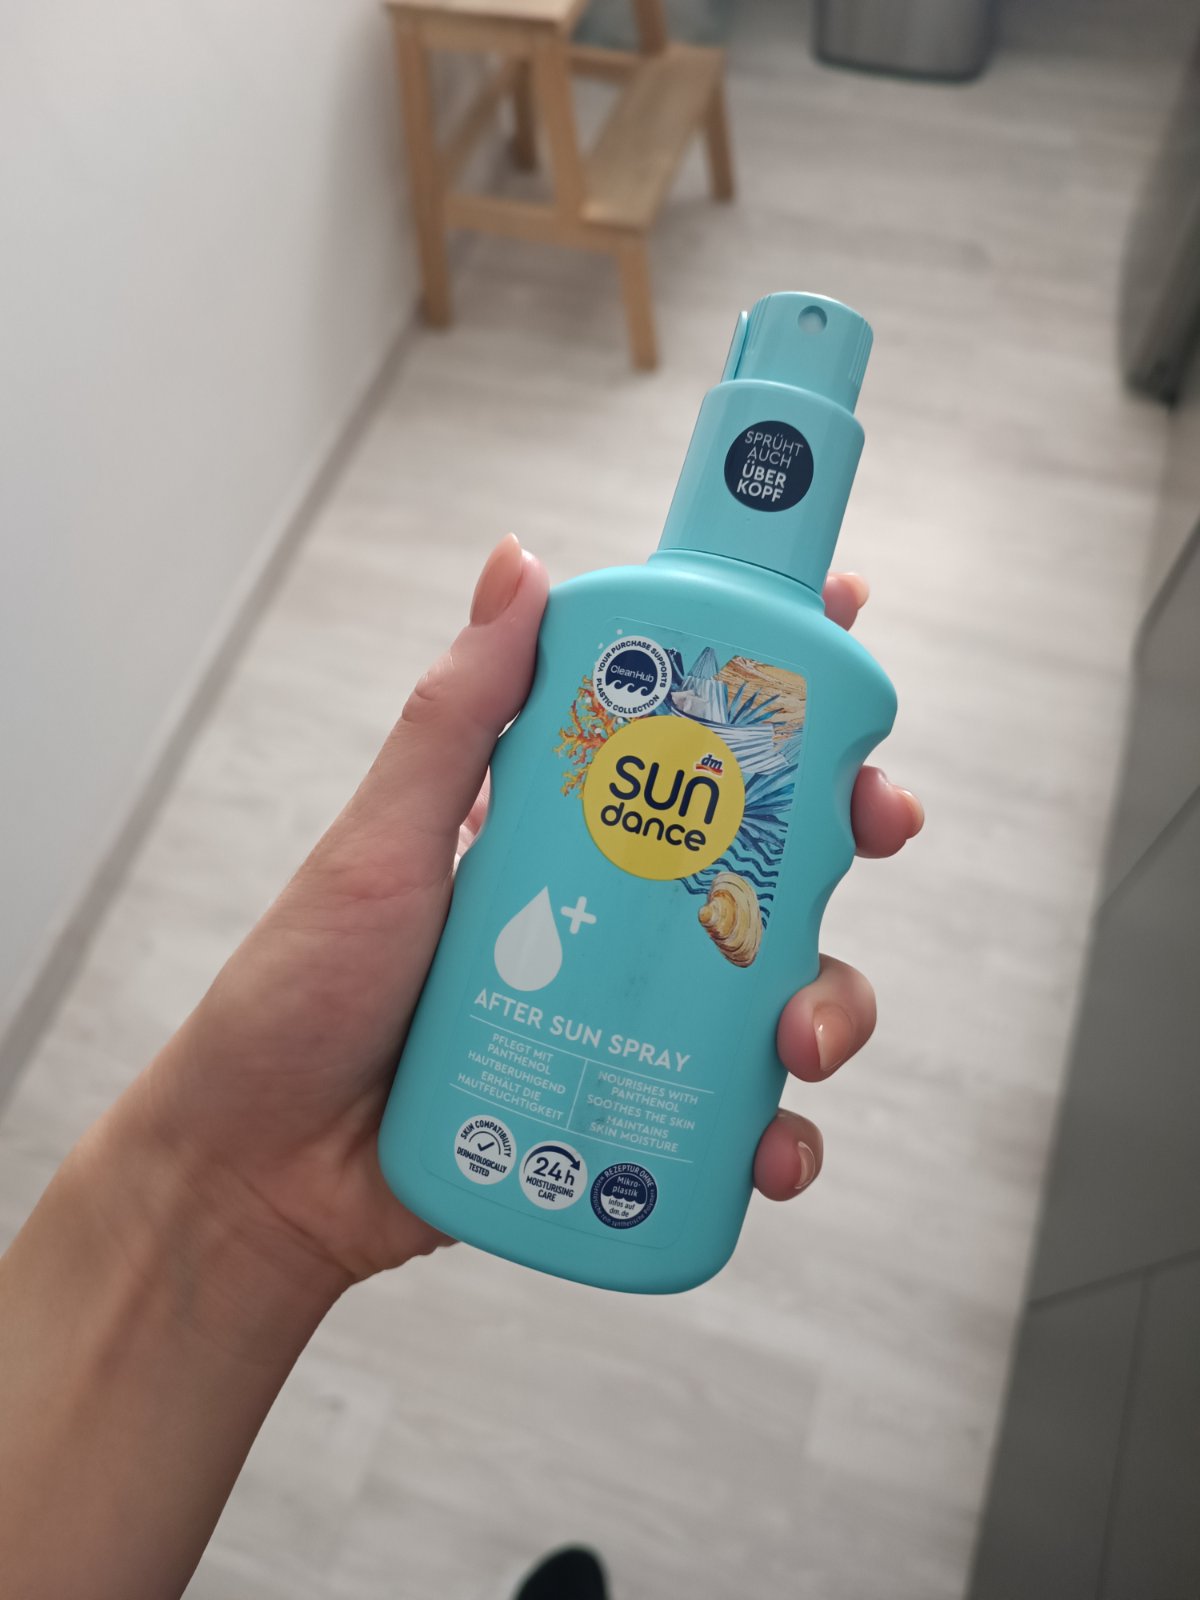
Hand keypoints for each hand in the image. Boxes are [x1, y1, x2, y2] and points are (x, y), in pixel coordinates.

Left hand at [131, 536, 921, 1292]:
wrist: (266, 1167)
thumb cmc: (307, 991)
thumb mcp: (382, 841)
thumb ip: (454, 718)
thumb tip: (518, 562)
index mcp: (568, 828)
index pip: (688, 736)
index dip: (776, 684)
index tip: (841, 631)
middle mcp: (616, 912)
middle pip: (771, 853)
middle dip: (848, 831)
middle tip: (879, 825)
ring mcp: (632, 1014)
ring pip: (780, 986)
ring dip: (829, 1001)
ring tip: (798, 1042)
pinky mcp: (633, 1109)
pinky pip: (736, 1117)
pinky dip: (775, 1137)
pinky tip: (770, 1153)